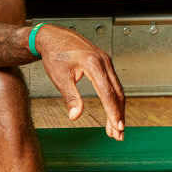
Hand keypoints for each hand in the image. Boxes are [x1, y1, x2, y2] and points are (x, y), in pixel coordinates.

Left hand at [35, 24, 125, 139]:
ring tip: (114, 129)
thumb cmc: (54, 54)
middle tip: (118, 135)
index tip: (117, 127)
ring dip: (117, 109)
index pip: (107, 93)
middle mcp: (104, 62)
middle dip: (118, 115)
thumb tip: (75, 116)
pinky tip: (112, 111)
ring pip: (117, 89)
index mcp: (93, 64)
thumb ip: (70, 97)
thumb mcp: (59, 77)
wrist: (52, 36)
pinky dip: (113, 99)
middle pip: (117, 93)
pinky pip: (113, 83)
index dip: (113, 112)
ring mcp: (106, 61)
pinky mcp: (104, 63)